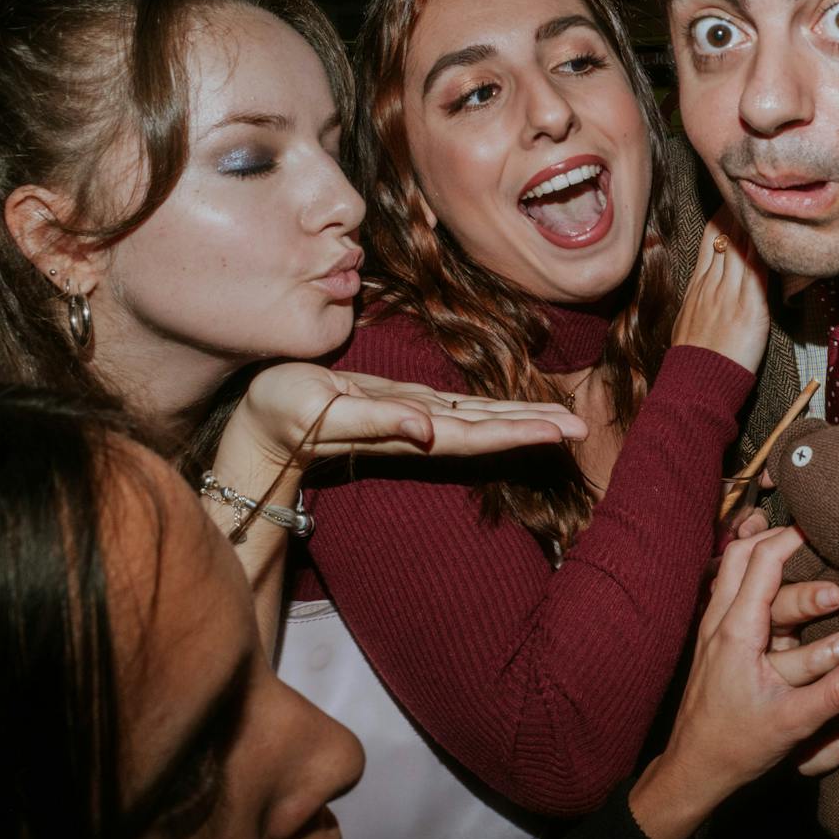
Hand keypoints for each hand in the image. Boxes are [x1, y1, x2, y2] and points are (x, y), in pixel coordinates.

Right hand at [235, 362, 586, 469]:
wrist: (256, 423)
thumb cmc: (282, 413)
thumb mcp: (325, 411)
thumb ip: (378, 419)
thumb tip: (427, 428)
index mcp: (410, 432)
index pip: (478, 433)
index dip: (521, 431)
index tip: (562, 432)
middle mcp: (421, 430)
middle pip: (490, 428)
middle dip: (536, 427)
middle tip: (583, 427)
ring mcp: (414, 419)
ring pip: (480, 418)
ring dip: (521, 418)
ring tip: (561, 419)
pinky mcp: (402, 405)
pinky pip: (460, 408)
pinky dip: (491, 408)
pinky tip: (512, 407)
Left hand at [633, 528, 838, 838]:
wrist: (694, 770)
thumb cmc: (736, 747)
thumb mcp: (792, 723)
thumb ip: (838, 692)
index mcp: (736, 631)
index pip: (761, 562)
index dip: (792, 538)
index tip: (824, 529)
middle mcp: (719, 621)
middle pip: (740, 554)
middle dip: (779, 540)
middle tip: (817, 538)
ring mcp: (713, 629)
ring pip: (732, 571)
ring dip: (766, 557)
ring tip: (802, 553)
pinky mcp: (716, 641)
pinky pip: (732, 592)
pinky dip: (756, 577)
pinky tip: (780, 584)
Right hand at [671, 210, 769, 372]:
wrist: (697, 381)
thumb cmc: (694, 359)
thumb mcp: (688, 322)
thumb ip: (700, 302)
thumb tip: (707, 291)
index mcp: (697, 286)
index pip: (710, 240)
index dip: (722, 218)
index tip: (732, 201)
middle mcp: (713, 284)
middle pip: (727, 237)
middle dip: (740, 212)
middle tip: (754, 190)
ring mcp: (730, 294)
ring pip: (742, 248)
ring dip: (754, 225)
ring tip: (766, 201)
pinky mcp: (749, 307)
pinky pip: (758, 271)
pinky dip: (764, 251)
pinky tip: (773, 235)